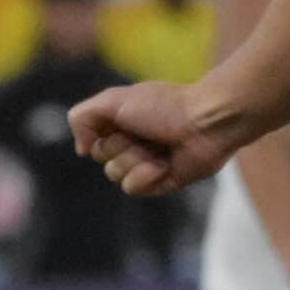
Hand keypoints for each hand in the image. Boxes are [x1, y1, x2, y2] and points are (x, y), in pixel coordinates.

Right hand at [68, 79, 245, 196]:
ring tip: (159, 148)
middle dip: (120, 144)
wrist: (206, 123)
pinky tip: (165, 164)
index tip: (122, 119)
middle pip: (101, 156)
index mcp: (122, 121)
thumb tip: (83, 150)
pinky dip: (146, 175)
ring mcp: (146, 163)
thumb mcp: (113, 100)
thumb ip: (82, 117)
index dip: (101, 130)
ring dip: (135, 158)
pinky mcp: (160, 182)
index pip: (92, 136)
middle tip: (146, 132)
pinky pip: (132, 188)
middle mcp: (132, 142)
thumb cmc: (164, 107)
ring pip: (114, 174)